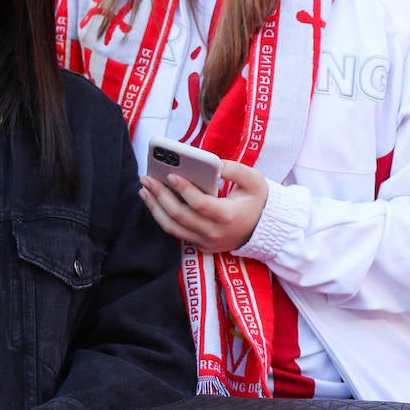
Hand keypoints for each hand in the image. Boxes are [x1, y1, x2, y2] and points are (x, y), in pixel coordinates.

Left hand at [139, 160, 267, 252]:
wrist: (264, 230)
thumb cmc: (257, 201)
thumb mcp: (254, 181)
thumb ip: (235, 170)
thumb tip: (214, 163)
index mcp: (228, 216)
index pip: (200, 204)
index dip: (184, 190)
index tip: (170, 175)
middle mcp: (214, 233)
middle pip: (180, 216)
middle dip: (160, 196)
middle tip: (147, 178)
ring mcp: (205, 242)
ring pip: (173, 228)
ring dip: (155, 208)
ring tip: (144, 190)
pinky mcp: (200, 245)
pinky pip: (176, 233)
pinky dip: (162, 217)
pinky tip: (154, 201)